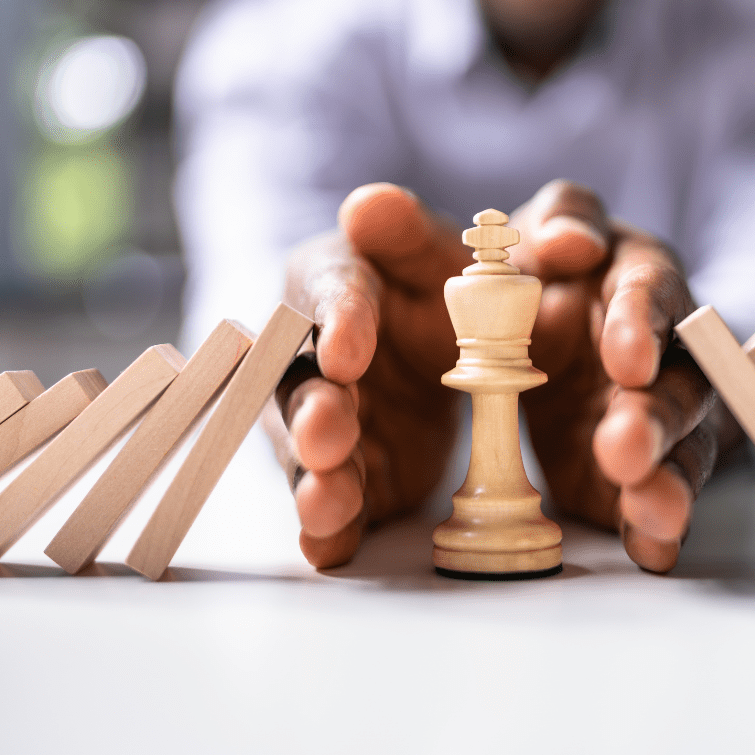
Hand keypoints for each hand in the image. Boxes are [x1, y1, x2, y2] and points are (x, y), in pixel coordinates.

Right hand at [274, 184, 470, 567]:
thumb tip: (370, 204)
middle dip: (313, 411)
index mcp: (336, 281)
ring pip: (308, 449)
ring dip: (316, 477)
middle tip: (330, 433)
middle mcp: (315, 352)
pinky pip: (333, 501)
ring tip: (327, 504)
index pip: (329, 290)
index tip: (348, 350)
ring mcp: (328, 418)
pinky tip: (329, 549)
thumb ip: (408, 230)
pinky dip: (330, 528)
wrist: (453, 346)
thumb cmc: (437, 283)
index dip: (337, 319)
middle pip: (301, 380)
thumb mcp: (436, 249)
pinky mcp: (348, 471)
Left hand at [511, 181, 718, 572]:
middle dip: (656, 416)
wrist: (539, 329)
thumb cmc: (550, 270)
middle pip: (680, 382)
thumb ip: (561, 220)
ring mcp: (659, 413)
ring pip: (683, 445)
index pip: (652, 292)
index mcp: (640, 279)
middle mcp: (667, 349)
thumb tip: (571, 240)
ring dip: (668, 478)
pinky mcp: (642, 467)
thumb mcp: (541, 230)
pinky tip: (651, 548)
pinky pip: (658, 496)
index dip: (643, 324)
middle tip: (624, 446)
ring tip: (649, 508)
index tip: (626, 358)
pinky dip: (657, 525)